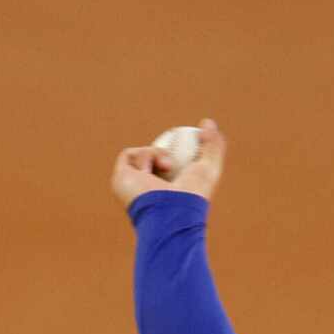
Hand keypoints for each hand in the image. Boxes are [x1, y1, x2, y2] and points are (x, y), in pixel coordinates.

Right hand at [110, 118, 226, 206]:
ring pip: (143, 155)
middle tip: (177, 145)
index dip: (177, 152)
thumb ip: (213, 146)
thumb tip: (208, 121)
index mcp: (169, 195)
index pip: (170, 167)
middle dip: (164, 151)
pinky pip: (128, 155)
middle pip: (153, 160)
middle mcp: (149, 193)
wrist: (170, 211)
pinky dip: (143, 156)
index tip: (189, 143)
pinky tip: (150, 172)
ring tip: (168, 166)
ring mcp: (133, 187)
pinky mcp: (120, 179)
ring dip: (156, 153)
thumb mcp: (209, 168)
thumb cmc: (191, 196)